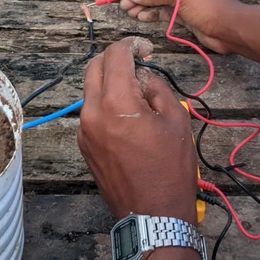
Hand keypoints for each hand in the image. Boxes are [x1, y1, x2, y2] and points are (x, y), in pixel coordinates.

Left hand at [77, 37, 197, 223]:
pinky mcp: (84, 146)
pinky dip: (106, 104)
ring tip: (138, 93)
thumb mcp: (176, 119)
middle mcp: (92, 112)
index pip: (115, 55)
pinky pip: (91, 114)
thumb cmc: (170, 168)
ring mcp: (83, 131)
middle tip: (138, 63)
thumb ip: (156, 87)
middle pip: (94, 67)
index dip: (132, 45)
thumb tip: (142, 76)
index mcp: (115, 102)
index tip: (147, 49)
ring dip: (110, 82)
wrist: (153, 215)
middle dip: (115, 58)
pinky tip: (128, 117)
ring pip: (91, 91)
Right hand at [118, 0, 244, 54]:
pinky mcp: (187, 16)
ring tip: (127, 11)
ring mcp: (187, 1)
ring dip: (144, 6)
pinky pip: (166, 12)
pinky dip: (153, 14)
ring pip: (160, 1)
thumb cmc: (211, 7)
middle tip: (121, 2)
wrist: (230, 30)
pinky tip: (140, 17)